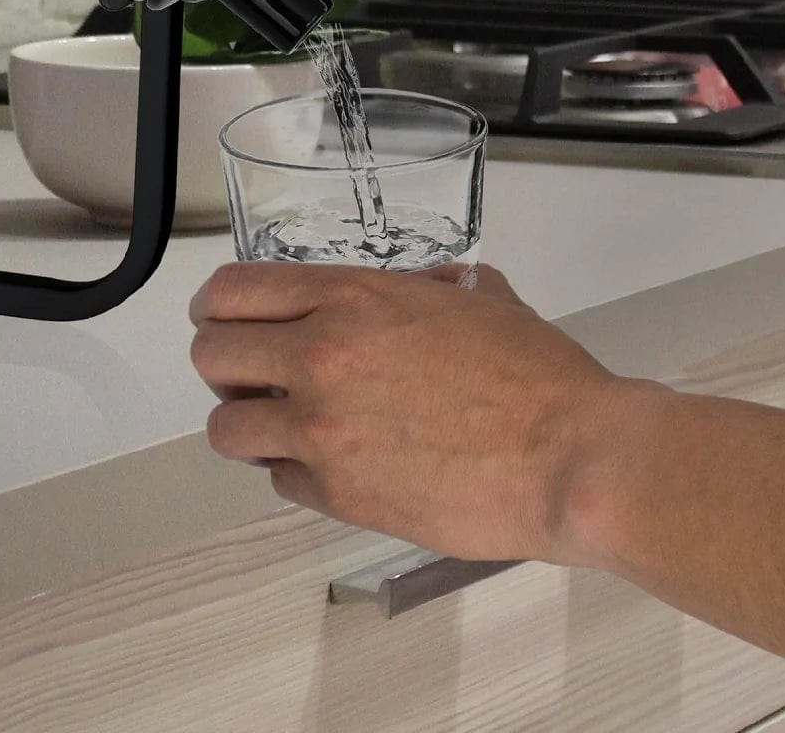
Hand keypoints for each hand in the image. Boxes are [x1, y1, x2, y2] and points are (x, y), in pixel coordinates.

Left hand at [189, 260, 629, 563]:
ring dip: (249, 427)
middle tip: (253, 378)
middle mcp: (318, 356)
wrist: (574, 458)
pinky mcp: (338, 494)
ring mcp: (322, 430)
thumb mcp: (476, 297)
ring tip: (284, 430)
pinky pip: (279, 482)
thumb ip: (423, 289)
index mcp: (347, 298)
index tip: (224, 321)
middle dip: (224, 367)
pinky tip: (334, 468)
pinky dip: (297, 475)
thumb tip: (420, 289)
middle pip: (210, 356)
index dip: (217, 308)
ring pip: (226, 428)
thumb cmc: (539, 377)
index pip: (230, 291)